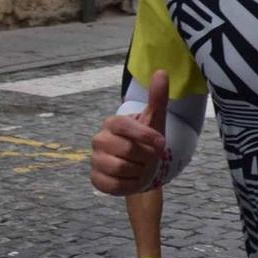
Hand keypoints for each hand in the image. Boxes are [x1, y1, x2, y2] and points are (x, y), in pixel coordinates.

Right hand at [90, 71, 168, 195]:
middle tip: (151, 157)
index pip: (123, 125)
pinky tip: (133, 178)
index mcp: (112, 123)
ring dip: (139, 171)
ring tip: (142, 167)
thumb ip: (157, 98)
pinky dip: (130, 184)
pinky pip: (114, 185)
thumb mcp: (155, 120)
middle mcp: (99, 139)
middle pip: (126, 150)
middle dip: (145, 157)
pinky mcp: (95, 179)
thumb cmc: (147, 141)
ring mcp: (95, 160)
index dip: (145, 135)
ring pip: (121, 168)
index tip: (162, 143)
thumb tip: (161, 72)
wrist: (142, 167)